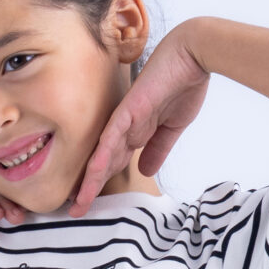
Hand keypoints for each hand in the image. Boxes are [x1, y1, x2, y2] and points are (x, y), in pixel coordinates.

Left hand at [71, 24, 209, 214]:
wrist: (192, 56)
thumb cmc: (184, 84)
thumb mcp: (173, 127)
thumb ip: (158, 148)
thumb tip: (145, 172)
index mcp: (136, 130)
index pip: (114, 162)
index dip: (102, 183)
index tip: (91, 202)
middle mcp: (125, 127)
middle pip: (103, 164)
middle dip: (89, 189)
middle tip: (76, 212)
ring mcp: (125, 119)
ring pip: (102, 155)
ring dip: (89, 181)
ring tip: (77, 204)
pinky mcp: (129, 110)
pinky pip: (112, 137)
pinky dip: (102, 157)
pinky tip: (92, 176)